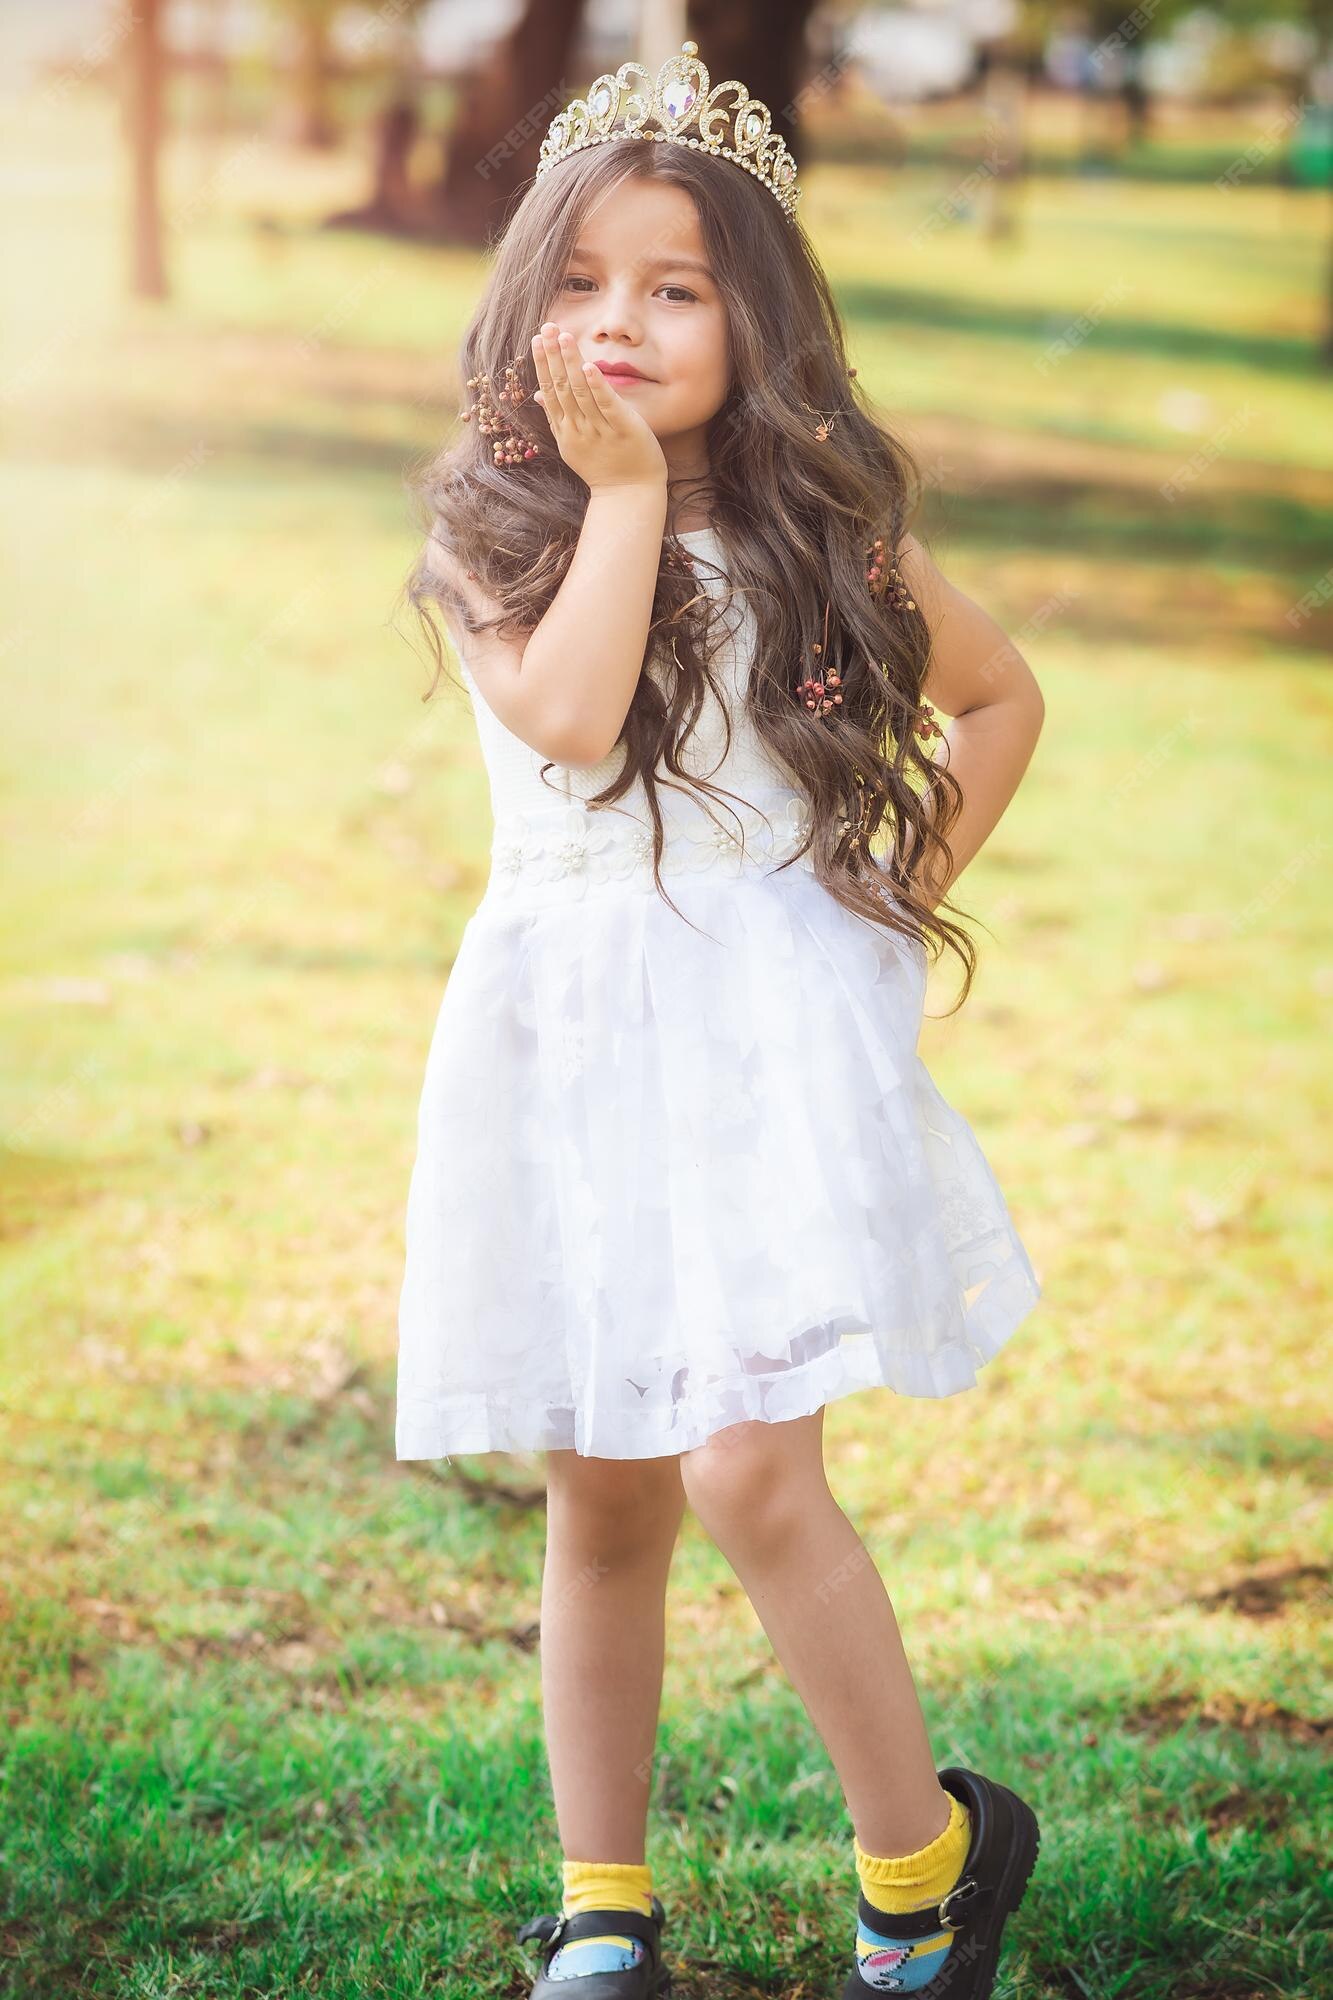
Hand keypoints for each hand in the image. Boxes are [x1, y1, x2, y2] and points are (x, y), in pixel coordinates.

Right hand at [530, 323, 666, 492]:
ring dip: (571, 363)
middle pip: (560, 388)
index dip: (543, 364)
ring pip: (580, 393)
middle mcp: (578, 429)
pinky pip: (607, 406)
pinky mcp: (622, 431)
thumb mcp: (574, 445)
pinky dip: (597, 386)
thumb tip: (538, 396)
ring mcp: (599, 431)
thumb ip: (558, 418)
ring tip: (564, 336)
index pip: (549, 392)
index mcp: (565, 431)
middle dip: (552, 356)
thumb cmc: (605, 468)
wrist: (629, 497)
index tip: (537, 339)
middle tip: (546, 327)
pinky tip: (590, 366)